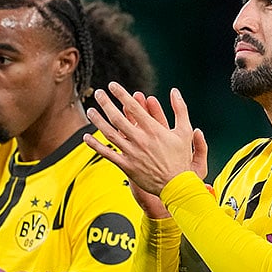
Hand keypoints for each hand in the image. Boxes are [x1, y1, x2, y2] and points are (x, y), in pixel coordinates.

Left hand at [84, 83, 207, 197]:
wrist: (176, 185)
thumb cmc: (181, 158)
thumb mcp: (185, 131)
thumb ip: (180, 109)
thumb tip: (175, 91)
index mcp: (153, 129)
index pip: (133, 107)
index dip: (121, 94)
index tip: (112, 85)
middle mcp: (140, 140)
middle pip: (117, 118)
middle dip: (106, 103)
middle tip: (99, 93)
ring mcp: (131, 153)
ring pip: (110, 134)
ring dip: (98, 121)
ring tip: (90, 110)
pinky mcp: (126, 166)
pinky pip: (107, 154)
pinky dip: (95, 146)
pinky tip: (86, 137)